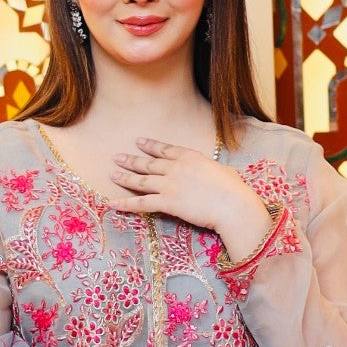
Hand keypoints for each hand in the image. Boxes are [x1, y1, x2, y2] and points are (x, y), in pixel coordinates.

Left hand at [109, 137, 273, 261]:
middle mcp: (176, 168)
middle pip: (149, 164)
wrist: (232, 205)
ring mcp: (170, 185)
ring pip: (141, 181)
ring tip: (112, 175)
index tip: (139, 142)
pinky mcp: (167, 202)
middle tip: (117, 157)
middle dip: (131, 160)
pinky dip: (125, 204)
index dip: (150, 146)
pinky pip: (141, 204)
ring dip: (125, 178)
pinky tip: (112, 203)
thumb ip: (212, 170)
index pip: (165, 149)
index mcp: (190, 157)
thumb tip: (214, 173)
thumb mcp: (223, 171)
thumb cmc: (234, 190)